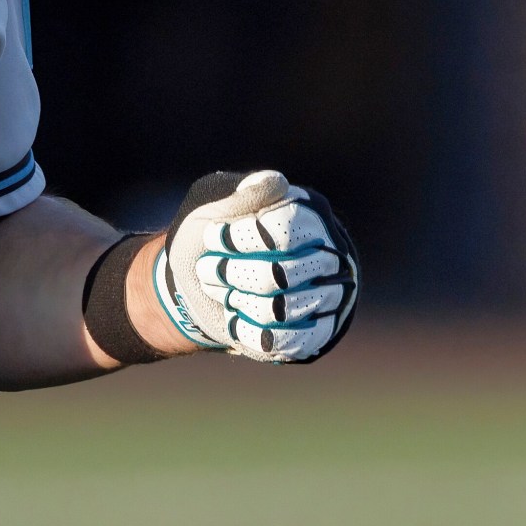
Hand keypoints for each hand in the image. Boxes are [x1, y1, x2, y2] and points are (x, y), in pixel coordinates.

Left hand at [154, 170, 358, 362]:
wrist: (197, 285)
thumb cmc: (206, 239)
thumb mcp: (209, 206)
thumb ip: (239, 193)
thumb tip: (277, 183)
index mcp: (308, 216)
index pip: (285, 231)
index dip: (243, 238)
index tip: (213, 236)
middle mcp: (328, 256)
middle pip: (279, 275)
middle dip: (232, 274)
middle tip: (207, 269)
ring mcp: (327, 298)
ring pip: (277, 311)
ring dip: (235, 301)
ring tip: (220, 290)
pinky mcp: (315, 334)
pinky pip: (281, 342)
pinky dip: (244, 329)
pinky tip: (234, 316)